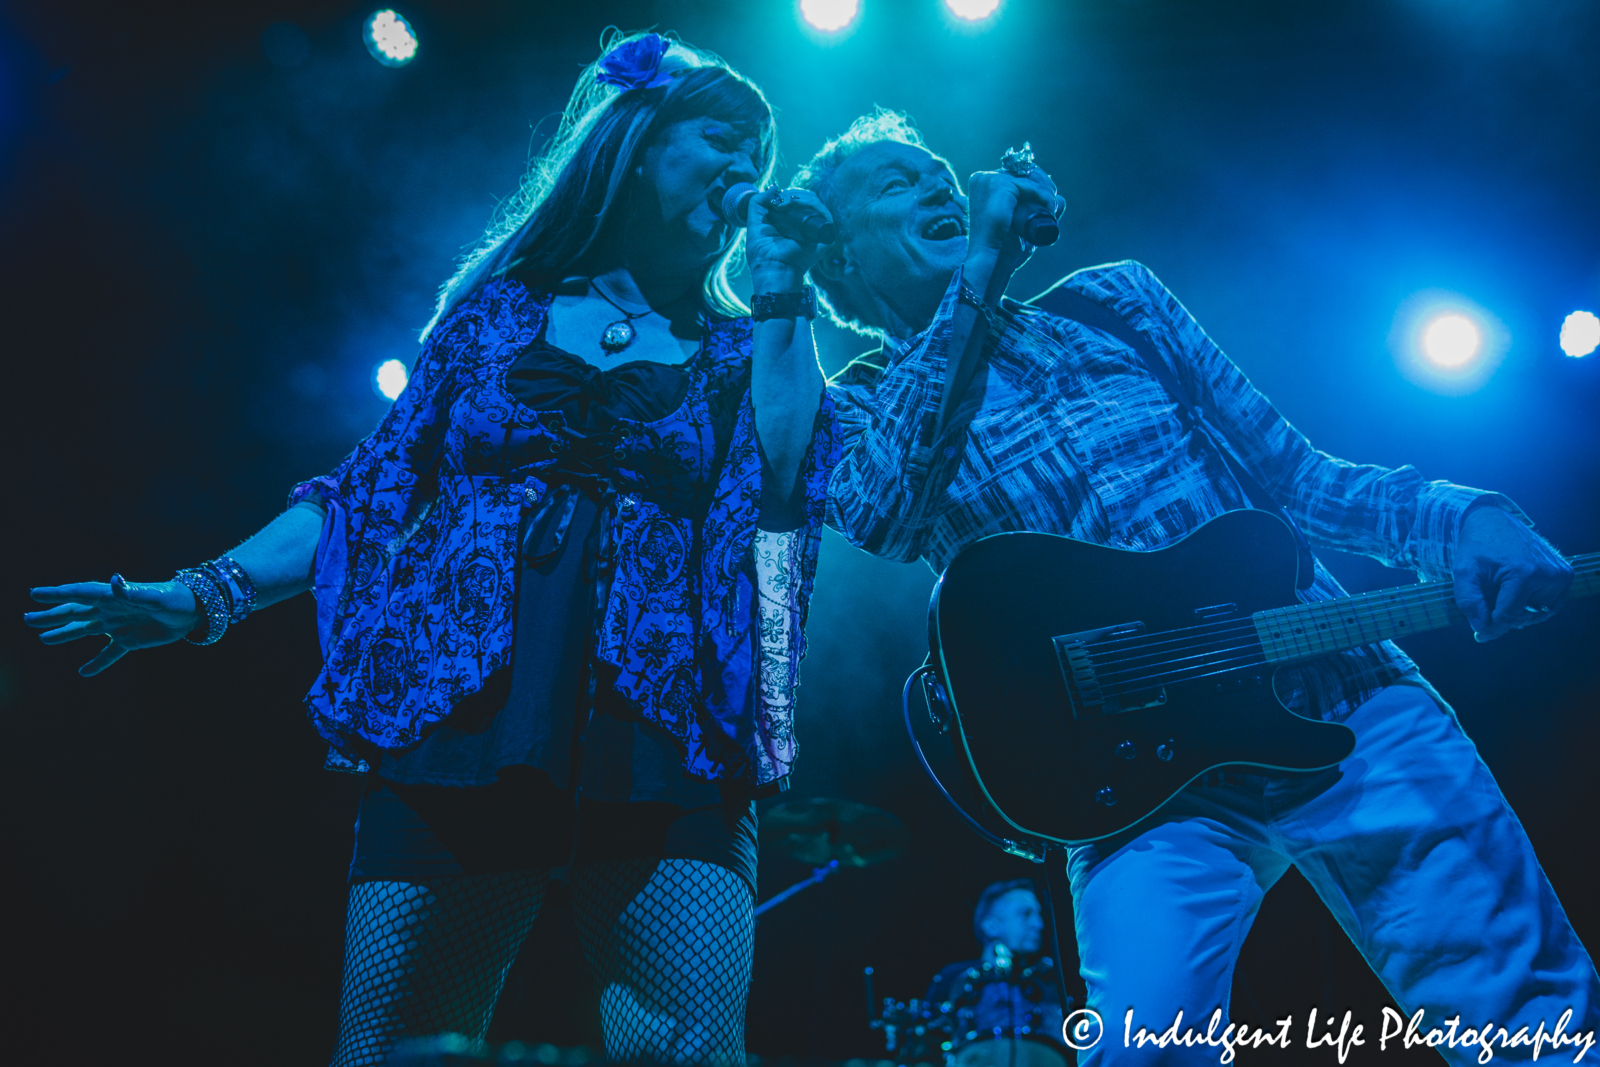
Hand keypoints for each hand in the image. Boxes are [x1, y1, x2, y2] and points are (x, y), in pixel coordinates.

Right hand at [26, 575, 201, 675]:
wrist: (195, 612)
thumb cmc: (176, 598)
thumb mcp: (155, 596)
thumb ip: (132, 591)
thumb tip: (114, 579)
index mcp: (113, 596)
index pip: (79, 594)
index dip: (56, 594)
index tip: (34, 594)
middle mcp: (110, 609)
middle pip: (75, 612)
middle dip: (51, 615)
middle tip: (27, 618)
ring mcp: (118, 625)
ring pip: (84, 630)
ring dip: (64, 634)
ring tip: (43, 639)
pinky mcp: (129, 640)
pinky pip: (109, 653)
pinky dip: (97, 662)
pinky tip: (84, 672)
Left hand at [745, 187, 833, 294]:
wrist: (772, 267)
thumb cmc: (762, 252)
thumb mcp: (755, 222)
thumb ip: (758, 202)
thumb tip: (775, 187)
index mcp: (791, 223)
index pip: (796, 200)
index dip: (788, 195)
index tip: (776, 200)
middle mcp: (804, 226)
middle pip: (807, 199)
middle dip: (794, 195)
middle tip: (781, 203)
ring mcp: (815, 231)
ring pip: (816, 204)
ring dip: (801, 198)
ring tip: (786, 205)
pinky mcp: (824, 236)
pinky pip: (825, 216)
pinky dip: (814, 206)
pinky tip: (800, 207)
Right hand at [964, 165, 1063, 301]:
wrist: (992, 260)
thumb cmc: (1003, 248)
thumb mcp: (1025, 225)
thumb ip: (1041, 212)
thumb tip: (1062, 200)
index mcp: (983, 184)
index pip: (1016, 174)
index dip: (1037, 184)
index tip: (1049, 201)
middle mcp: (983, 178)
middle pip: (1024, 170)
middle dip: (1044, 184)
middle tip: (1053, 204)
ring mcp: (989, 179)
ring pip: (1029, 176)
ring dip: (1047, 191)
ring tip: (1051, 210)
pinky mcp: (998, 185)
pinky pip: (1030, 185)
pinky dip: (1044, 196)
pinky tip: (1050, 210)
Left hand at [1452, 504, 1572, 641]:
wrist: (1494, 522)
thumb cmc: (1477, 547)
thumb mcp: (1464, 571)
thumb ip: (1469, 601)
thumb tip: (1483, 628)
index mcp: (1525, 572)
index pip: (1509, 615)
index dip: (1491, 627)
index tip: (1479, 635)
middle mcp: (1550, 574)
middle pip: (1523, 616)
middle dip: (1502, 614)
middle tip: (1488, 597)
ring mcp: (1561, 575)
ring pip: (1536, 613)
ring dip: (1517, 609)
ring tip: (1501, 588)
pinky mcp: (1565, 575)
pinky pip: (1547, 605)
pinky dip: (1530, 603)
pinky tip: (1516, 590)